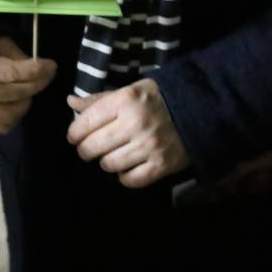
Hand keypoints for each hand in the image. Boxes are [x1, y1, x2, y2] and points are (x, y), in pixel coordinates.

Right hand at [0, 37, 56, 134]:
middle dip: (39, 82)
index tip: (52, 65)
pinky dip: (17, 115)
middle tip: (48, 73)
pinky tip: (16, 102)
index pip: (12, 73)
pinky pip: (7, 125)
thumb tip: (41, 67)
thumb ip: (19, 55)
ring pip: (14, 113)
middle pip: (18, 93)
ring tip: (27, 89)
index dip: (36, 70)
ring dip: (26, 101)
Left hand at [66, 78, 189, 188]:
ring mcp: (149, 147)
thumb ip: (100, 99)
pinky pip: (130, 180)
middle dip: (86, 150)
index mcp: (125, 101)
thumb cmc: (158, 99)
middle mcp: (135, 124)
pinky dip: (125, 176)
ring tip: (112, 154)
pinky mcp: (161, 166)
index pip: (85, 123)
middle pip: (92, 147)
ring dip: (106, 162)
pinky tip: (128, 166)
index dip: (74, 133)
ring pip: (108, 165)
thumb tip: (70, 101)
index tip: (75, 136)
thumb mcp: (130, 91)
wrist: (201, 110)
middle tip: (89, 148)